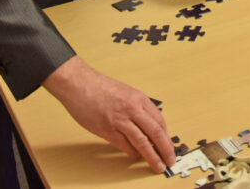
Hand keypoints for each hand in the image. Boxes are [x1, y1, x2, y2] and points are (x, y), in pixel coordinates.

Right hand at [43, 56, 173, 173]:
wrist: (79, 84)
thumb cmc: (100, 87)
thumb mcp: (126, 92)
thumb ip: (137, 107)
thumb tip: (147, 125)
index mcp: (139, 98)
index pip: (159, 120)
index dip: (166, 136)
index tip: (169, 145)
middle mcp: (132, 108)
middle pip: (155, 132)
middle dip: (165, 148)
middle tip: (170, 160)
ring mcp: (119, 120)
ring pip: (141, 141)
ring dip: (151, 156)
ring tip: (157, 165)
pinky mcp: (106, 129)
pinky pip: (123, 144)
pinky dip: (132, 152)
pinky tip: (136, 156)